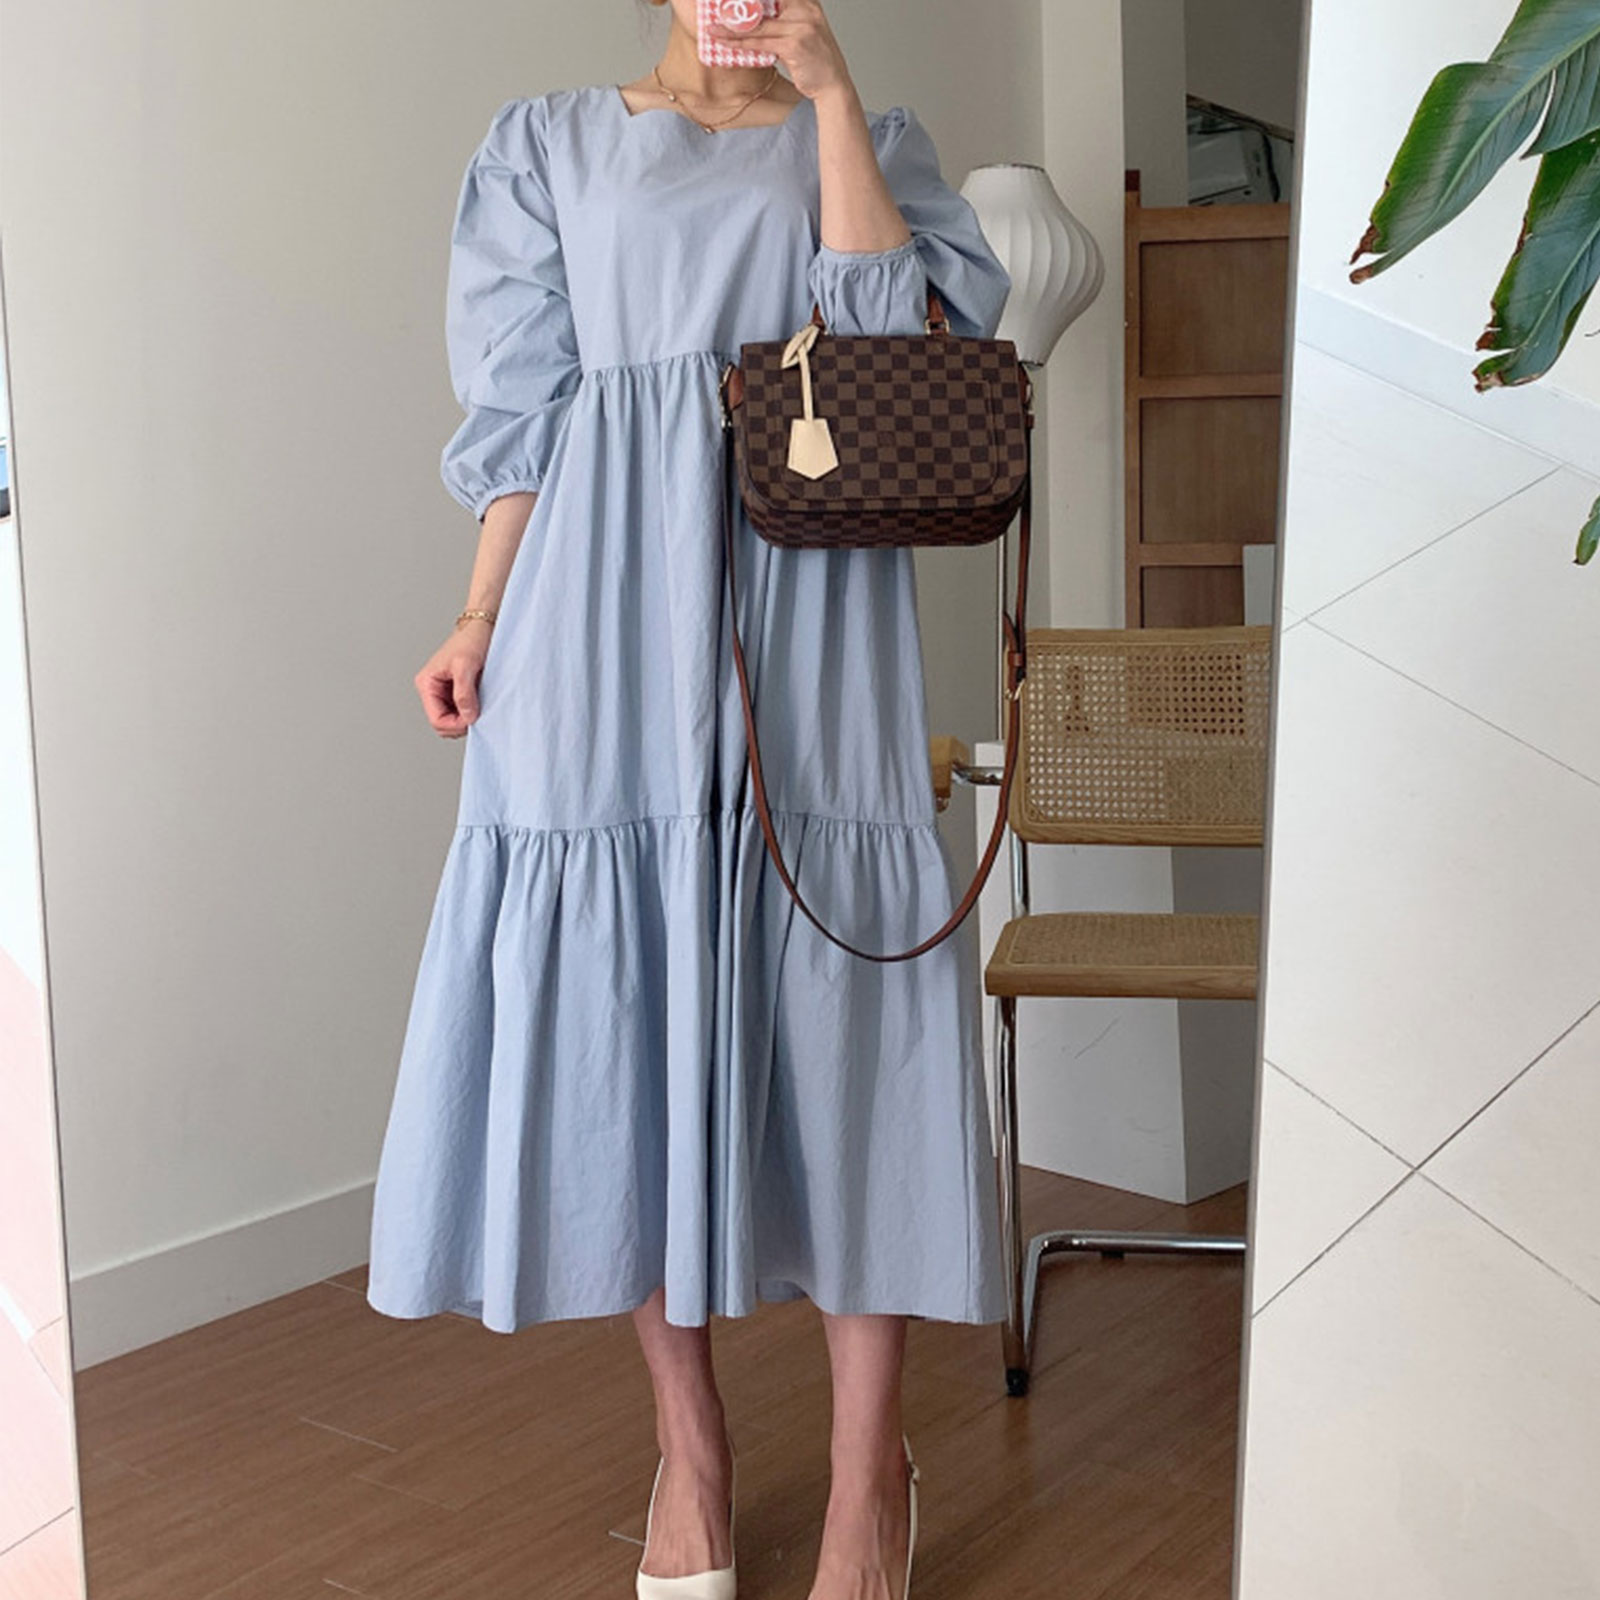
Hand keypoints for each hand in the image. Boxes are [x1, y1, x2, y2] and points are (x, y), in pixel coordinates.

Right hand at [415, 621, 489, 737]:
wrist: (483, 628)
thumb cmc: (472, 640)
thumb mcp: (466, 665)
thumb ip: (464, 692)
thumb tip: (467, 716)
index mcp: (427, 684)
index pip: (436, 719)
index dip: (455, 724)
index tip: (473, 719)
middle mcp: (433, 690)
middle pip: (443, 724)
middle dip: (461, 723)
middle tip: (479, 713)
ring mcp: (445, 692)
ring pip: (453, 720)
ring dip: (467, 718)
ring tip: (481, 704)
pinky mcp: (457, 692)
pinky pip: (462, 711)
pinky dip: (472, 712)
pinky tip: (481, 701)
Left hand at [705, 0, 852, 104]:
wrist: (834, 86)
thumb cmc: (817, 61)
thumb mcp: (802, 33)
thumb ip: (783, 22)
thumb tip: (754, 21)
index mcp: (807, 2)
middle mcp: (806, 9)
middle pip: (763, 4)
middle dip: (738, 7)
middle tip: (715, 8)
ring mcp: (801, 26)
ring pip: (758, 25)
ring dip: (731, 28)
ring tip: (712, 28)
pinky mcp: (793, 45)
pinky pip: (760, 43)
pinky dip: (740, 44)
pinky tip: (724, 43)